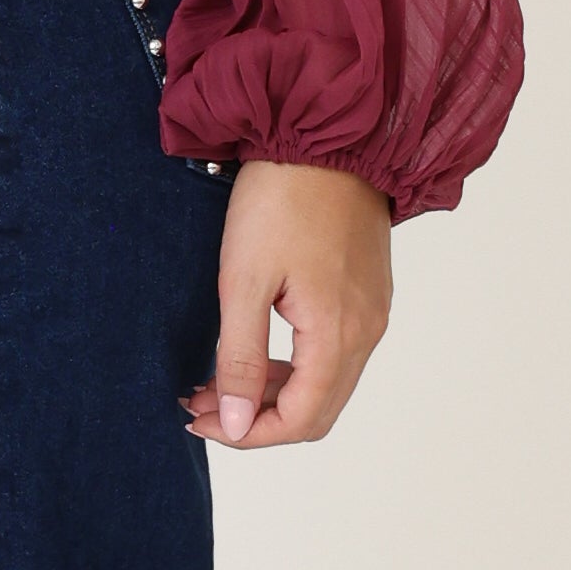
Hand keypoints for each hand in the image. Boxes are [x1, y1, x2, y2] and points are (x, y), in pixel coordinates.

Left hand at [181, 161, 393, 450]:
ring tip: (213, 381)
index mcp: (339, 334)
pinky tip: (249, 350)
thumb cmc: (282, 198)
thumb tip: (235, 423)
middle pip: (316, 412)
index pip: (300, 421)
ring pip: (324, 384)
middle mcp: (366, 332)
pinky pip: (332, 353)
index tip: (201, 421)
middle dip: (255, 419)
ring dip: (270, 394)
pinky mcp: (365, 293)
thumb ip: (239, 358)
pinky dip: (290, 366)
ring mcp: (370, 313)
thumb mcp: (244, 280)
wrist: (326, 135)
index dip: (248, 434)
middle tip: (200, 404)